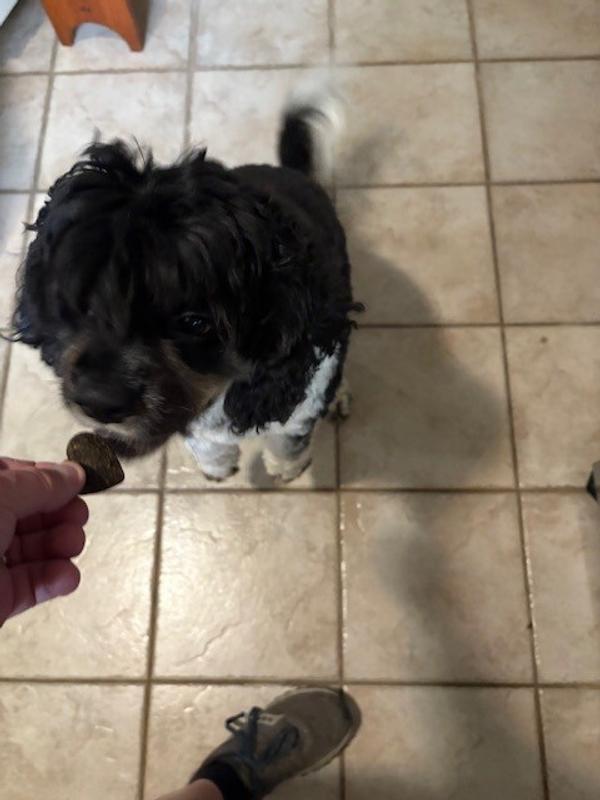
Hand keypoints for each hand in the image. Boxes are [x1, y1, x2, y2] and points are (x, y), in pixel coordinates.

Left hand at [0, 458, 86, 625]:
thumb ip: (40, 483)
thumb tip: (72, 473)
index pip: (16, 478)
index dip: (48, 479)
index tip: (75, 482)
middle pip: (33, 513)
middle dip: (61, 513)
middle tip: (77, 515)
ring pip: (38, 549)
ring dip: (63, 545)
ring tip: (70, 544)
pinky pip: (36, 585)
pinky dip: (56, 579)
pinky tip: (65, 575)